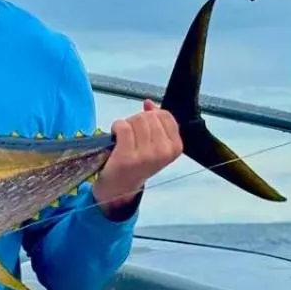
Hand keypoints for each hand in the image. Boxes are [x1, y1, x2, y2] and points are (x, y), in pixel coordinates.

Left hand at [93, 99, 181, 213]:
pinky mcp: (127, 156)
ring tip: (124, 138)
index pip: (165, 115)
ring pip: (136, 120)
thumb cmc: (138, 162)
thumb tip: (148, 103)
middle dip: (137, 121)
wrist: (121, 186)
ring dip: (126, 124)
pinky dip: (116, 127)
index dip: (151, 116)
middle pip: (149, 116)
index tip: (145, 129)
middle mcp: (163, 151)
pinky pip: (123, 126)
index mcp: (175, 147)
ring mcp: (146, 155)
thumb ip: (156, 121)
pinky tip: (115, 137)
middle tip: (132, 135)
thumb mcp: (155, 143)